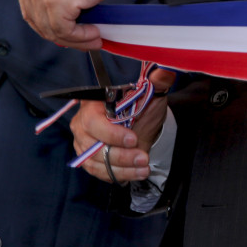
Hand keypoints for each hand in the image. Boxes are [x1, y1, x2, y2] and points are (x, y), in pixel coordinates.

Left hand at [17, 0, 135, 49]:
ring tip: (94, 38)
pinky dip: (80, 37)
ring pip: (52, 30)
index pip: (31, 9)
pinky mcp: (56, 1)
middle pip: (38, 23)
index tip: (69, 32)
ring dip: (75, 39)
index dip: (50, 25)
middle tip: (85, 39)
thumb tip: (66, 15)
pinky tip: (95, 33)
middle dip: (63, 36)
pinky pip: (65, 31)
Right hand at [71, 67, 174, 183]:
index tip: (134, 139)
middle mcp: (81, 124)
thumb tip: (165, 71)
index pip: (93, 121)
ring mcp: (82, 143)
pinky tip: (136, 173)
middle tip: (143, 158)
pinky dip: (118, 175)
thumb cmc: (142, 107)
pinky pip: (98, 172)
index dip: (112, 133)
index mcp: (93, 104)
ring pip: (96, 162)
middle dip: (121, 155)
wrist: (143, 125)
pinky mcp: (88, 159)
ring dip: (122, 168)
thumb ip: (156, 82)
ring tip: (144, 168)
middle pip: (93, 146)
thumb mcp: (151, 94)